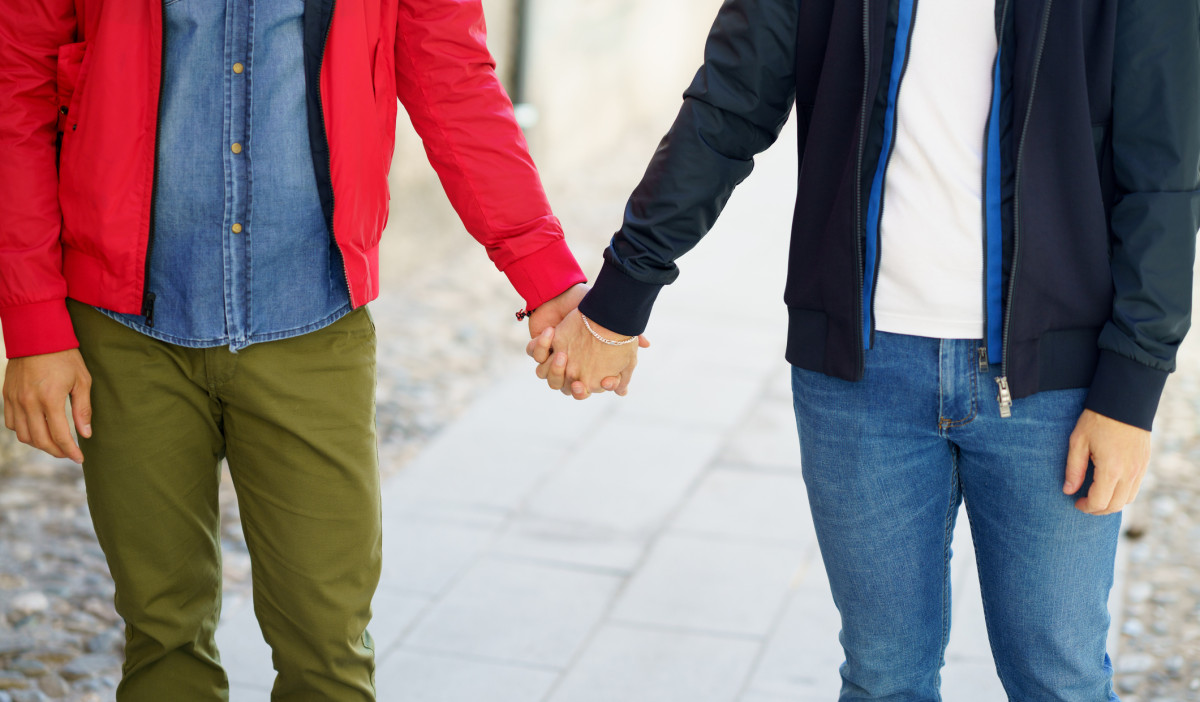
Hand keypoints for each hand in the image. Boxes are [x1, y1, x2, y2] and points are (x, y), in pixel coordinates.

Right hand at [3, 349, 92, 463]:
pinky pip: (12, 423)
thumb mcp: (82, 380)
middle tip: (68, 454)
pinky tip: (38, 429)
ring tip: (55, 443)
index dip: (70, 451)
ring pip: (23, 435)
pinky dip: (25, 431)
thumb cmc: (65, 356)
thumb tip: (86, 434)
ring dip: (39, 444)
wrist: (37, 335)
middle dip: (56, 452)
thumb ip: (83, 409)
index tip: (79, 458)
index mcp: (50, 399)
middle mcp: (28, 402)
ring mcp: (15, 399)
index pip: (59, 435)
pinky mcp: (7, 395)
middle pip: (40, 440)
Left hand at [525, 284, 631, 392]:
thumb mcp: (615, 326)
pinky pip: (534, 353)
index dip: (584, 391)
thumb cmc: (595, 312)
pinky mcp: (538, 344)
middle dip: (564, 382)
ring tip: (562, 353)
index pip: (581, 390)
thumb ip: (632, 339)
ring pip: (544, 374)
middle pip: (560, 387)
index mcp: (582, 368)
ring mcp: (550, 356)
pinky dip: (541, 346)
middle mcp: (565, 366)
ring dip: (552, 367)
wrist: (570, 292)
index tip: (596, 382)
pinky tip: (550, 332)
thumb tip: (647, 346)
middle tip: (574, 379)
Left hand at [1063, 409, 1150, 514]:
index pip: (1099, 502)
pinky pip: (1135, 488)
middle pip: (1115, 506)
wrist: (1124, 402)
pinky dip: (1123, 494)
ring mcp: (1140, 469)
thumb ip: (1073, 469)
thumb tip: (1069, 490)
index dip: (1086, 507)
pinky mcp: (1145, 463)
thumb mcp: (1078, 442)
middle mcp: (1129, 473)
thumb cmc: (1097, 420)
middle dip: (1098, 509)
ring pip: (1128, 499)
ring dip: (1111, 503)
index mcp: (1111, 470)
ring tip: (1096, 496)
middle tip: (1084, 503)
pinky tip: (1109, 486)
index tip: (1076, 502)